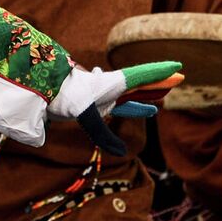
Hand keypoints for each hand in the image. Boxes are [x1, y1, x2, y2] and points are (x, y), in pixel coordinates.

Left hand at [51, 61, 181, 156]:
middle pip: (141, 83)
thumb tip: (120, 153)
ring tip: (158, 106)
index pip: (142, 75)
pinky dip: (133, 108)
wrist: (43, 91)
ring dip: (146, 98)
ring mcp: (103, 94)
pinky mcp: (96, 103)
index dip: (160, 71)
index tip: (178, 66)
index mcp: (114, 83)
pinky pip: (121, 105)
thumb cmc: (66, 98)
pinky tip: (144, 111)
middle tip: (178, 79)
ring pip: (131, 95)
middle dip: (159, 83)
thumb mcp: (87, 117)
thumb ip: (104, 136)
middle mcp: (111, 86)